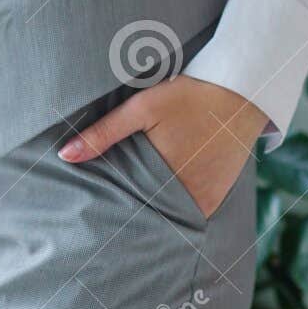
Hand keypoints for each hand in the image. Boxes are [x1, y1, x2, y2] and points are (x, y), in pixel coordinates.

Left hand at [57, 75, 268, 218]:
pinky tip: (156, 200)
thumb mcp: (144, 108)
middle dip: (128, 211)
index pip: (127, 206)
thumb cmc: (190, 95)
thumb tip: (65, 155)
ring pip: (166, 216)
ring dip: (151, 210)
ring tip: (129, 206)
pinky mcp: (215, 200)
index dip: (109, 207)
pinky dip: (172, 207)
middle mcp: (187, 199)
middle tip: (104, 212)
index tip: (91, 210)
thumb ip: (105, 133)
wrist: (242, 92)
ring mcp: (204, 203)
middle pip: (147, 213)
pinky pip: (186, 212)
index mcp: (165, 179)